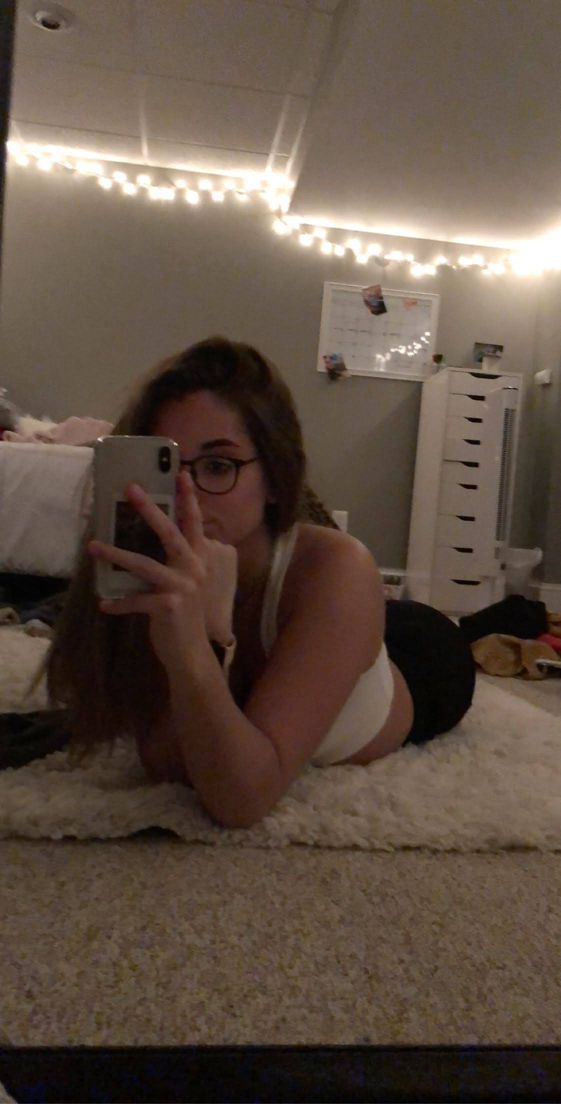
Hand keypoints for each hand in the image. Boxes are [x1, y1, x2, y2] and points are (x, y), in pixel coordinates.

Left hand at [88, 471, 226, 672]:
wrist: (191, 654)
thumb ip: (175, 563)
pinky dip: (118, 603)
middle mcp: (195, 569)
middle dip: (150, 509)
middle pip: (171, 532)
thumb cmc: (184, 616)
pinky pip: (136, 600)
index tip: (182, 473)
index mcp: (200, 560)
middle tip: (131, 488)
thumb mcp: (185, 584)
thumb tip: (145, 542)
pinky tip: (104, 605)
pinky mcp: (168, 606)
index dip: (189, 498)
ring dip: (116, 555)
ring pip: (145, 564)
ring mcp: (183, 587)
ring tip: (93, 546)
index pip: (194, 523)